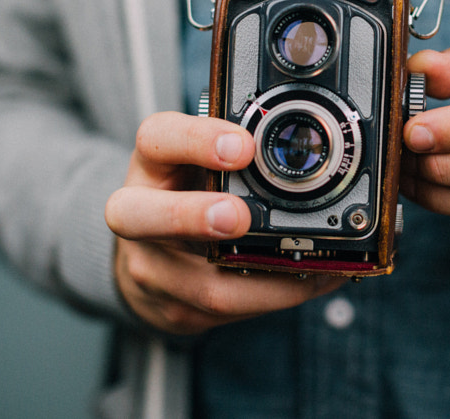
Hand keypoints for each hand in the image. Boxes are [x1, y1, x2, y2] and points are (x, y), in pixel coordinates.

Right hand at [105, 111, 343, 334]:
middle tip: (238, 217)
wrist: (156, 258)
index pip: (156, 139)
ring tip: (312, 264)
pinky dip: (278, 296)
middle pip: (137, 216)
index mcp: (153, 163)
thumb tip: (311, 148)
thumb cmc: (191, 192)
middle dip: (191, 217)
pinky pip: (230, 310)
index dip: (196, 141)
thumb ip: (242, 150)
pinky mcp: (176, 310)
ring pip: (199, 285)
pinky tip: (313, 281)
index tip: (244, 147)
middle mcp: (138, 215)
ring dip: (265, 279)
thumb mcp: (204, 160)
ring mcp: (153, 269)